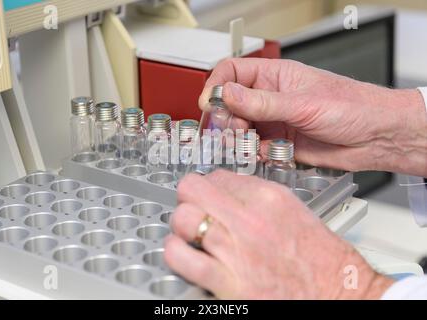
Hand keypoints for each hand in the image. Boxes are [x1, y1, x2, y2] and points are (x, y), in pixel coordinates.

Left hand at [164, 171, 393, 298]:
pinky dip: (176, 253)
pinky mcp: (227, 282)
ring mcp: (236, 250)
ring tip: (188, 233)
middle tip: (192, 208)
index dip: (207, 186)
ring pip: (183, 219)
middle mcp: (249, 219)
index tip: (206, 195)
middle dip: (187, 198)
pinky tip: (185, 255)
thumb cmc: (318, 256)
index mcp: (267, 197)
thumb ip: (255, 196)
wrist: (337, 292)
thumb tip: (225, 190)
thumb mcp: (291, 209)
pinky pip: (181, 258)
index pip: (216, 176)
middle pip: (192, 189)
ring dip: (180, 225)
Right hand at [199, 58, 426, 176]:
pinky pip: (256, 149)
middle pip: (232, 104)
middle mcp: (272, 99)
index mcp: (276, 76)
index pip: (234, 72)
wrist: (377, 138)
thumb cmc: (353, 107)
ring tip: (247, 144)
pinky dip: (255, 154)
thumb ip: (262, 102)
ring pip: (242, 128)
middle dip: (226, 117)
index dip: (218, 85)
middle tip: (232, 129)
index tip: (211, 102)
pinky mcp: (281, 145)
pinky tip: (266, 154)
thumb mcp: (303, 103)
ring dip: (239, 138)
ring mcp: (275, 122)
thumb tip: (228, 94)